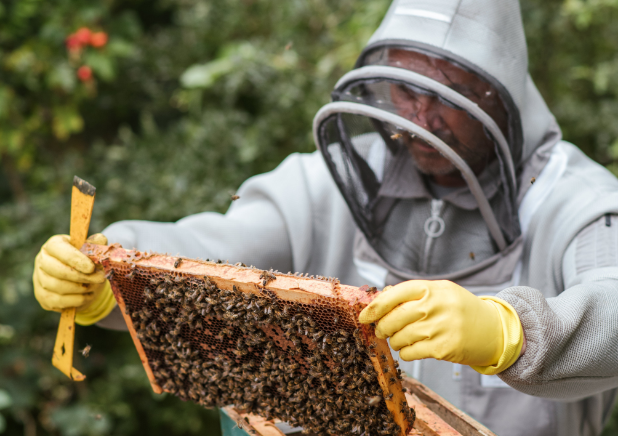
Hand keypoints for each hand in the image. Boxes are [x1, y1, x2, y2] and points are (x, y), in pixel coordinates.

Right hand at [33, 233, 115, 324]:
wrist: (84, 281)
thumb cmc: (87, 262)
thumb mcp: (93, 251)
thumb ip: (96, 244)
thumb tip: (100, 239)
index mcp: (53, 245)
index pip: (58, 249)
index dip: (75, 259)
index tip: (92, 268)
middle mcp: (42, 260)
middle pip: (56, 270)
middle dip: (81, 276)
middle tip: (99, 278)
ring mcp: (39, 279)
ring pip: (57, 286)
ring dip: (80, 288)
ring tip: (93, 286)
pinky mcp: (43, 297)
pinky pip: (58, 301)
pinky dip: (77, 300)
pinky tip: (87, 295)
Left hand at [359, 280, 522, 374]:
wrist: (493, 329)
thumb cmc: (459, 308)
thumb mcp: (439, 291)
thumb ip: (410, 293)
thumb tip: (378, 298)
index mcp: (431, 288)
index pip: (392, 295)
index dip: (373, 308)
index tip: (362, 317)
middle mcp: (435, 305)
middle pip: (392, 319)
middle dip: (381, 328)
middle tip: (381, 331)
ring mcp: (440, 327)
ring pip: (399, 338)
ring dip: (394, 341)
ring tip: (400, 339)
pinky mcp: (444, 348)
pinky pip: (410, 353)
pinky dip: (405, 353)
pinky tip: (412, 348)